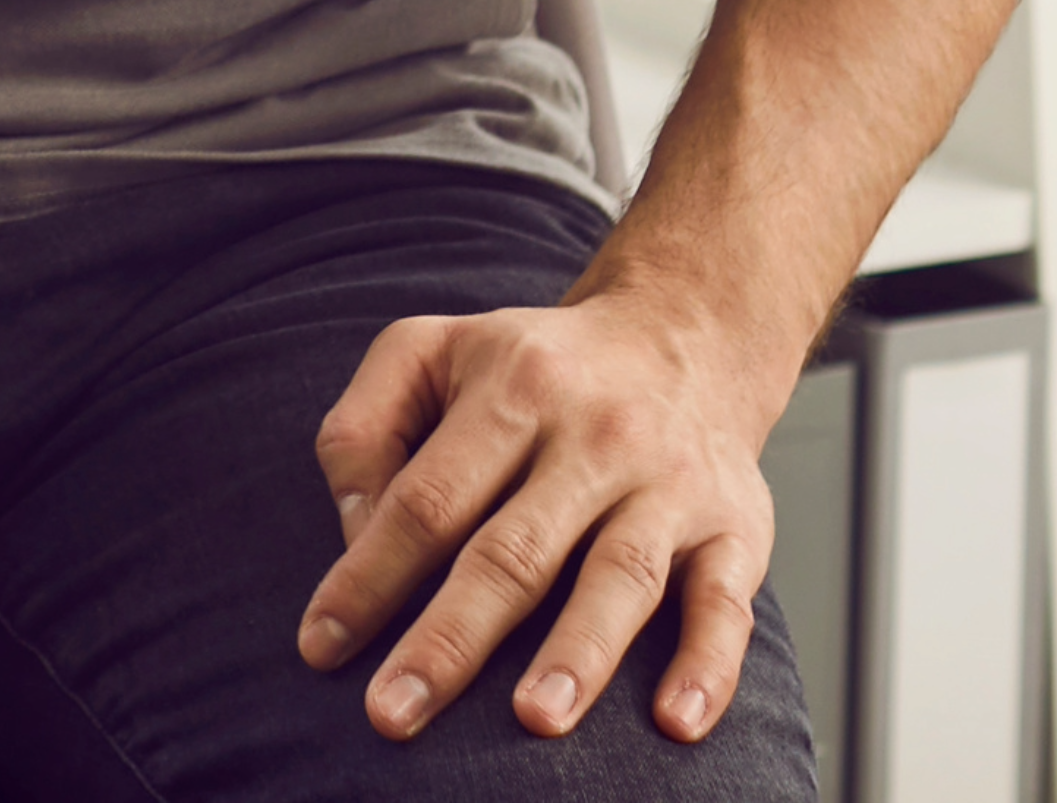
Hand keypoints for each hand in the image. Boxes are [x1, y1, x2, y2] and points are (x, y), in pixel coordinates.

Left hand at [301, 278, 798, 745]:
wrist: (685, 334)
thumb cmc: (534, 367)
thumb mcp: (431, 350)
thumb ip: (365, 428)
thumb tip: (356, 536)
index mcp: (512, 391)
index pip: (427, 498)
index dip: (369, 574)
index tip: (321, 647)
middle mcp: (595, 437)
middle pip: (513, 551)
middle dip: (449, 639)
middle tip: (392, 715)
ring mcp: (670, 485)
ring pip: (621, 575)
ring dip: (578, 652)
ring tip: (533, 720)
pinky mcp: (736, 529)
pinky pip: (727, 604)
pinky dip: (707, 664)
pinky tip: (674, 721)